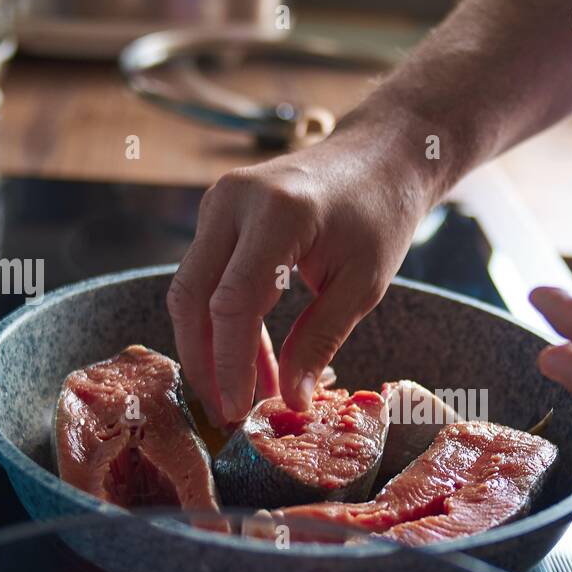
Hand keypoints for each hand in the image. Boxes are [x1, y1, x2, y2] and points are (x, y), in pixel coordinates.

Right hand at [167, 123, 432, 423]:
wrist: (379, 157)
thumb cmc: (379, 216)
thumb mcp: (362, 286)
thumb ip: (320, 341)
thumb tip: (290, 401)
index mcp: (276, 214)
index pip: (232, 302)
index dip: (229, 364)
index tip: (238, 411)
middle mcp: (233, 202)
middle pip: (193, 297)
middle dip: (204, 361)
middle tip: (227, 413)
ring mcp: (218, 203)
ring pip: (192, 289)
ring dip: (212, 346)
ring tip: (247, 394)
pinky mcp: (218, 215)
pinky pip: (207, 276)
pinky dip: (223, 322)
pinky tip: (252, 361)